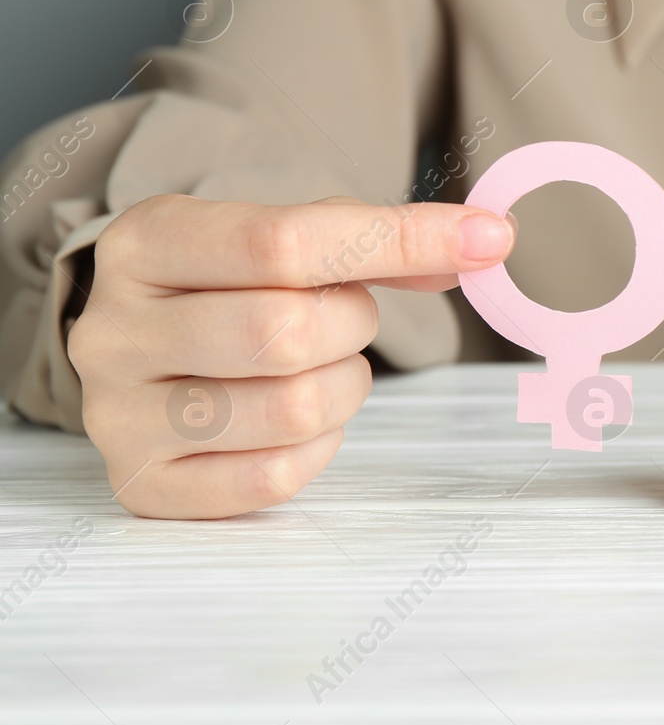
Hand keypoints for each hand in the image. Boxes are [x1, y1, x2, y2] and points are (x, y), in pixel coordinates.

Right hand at [66, 195, 514, 518]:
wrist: (148, 348)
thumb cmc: (232, 285)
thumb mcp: (286, 237)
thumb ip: (380, 239)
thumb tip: (485, 244)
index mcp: (146, 243)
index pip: (284, 240)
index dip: (401, 238)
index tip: (489, 239)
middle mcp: (113, 330)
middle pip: (284, 331)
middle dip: (351, 324)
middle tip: (344, 318)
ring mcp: (119, 416)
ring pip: (291, 409)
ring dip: (342, 387)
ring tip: (318, 366)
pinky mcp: (146, 488)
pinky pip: (275, 477)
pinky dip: (316, 447)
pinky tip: (296, 418)